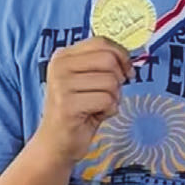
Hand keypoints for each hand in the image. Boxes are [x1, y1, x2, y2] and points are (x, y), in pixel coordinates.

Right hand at [36, 36, 132, 166]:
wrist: (56, 142)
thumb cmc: (78, 110)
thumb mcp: (87, 80)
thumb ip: (102, 64)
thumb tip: (128, 58)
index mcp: (63, 56)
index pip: (101, 42)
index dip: (121, 55)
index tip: (127, 71)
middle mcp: (59, 66)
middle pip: (108, 60)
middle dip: (118, 79)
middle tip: (110, 93)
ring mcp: (61, 85)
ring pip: (110, 82)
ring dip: (113, 98)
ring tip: (98, 107)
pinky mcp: (67, 105)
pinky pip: (106, 100)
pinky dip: (109, 110)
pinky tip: (96, 116)